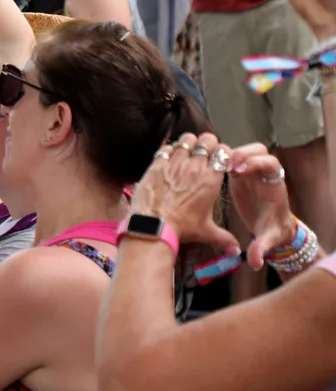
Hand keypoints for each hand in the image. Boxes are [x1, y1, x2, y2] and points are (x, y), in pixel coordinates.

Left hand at [131, 133, 239, 252]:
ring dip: (188, 143)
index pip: (224, 152)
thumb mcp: (206, 232)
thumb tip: (237, 251)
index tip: (219, 158)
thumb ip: (224, 238)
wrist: (154, 224)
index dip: (223, 152)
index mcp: (212, 179)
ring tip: (187, 152)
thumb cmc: (182, 227)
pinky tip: (169, 158)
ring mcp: (175, 163)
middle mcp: (196, 166)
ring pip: (187, 139)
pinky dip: (169, 150)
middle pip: (207, 140)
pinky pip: (166, 147)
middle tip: (204, 152)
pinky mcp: (158, 164)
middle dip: (208, 143)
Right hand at [228, 144, 297, 269]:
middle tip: (227, 166)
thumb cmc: (272, 231)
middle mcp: (264, 175)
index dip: (256, 164)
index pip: (271, 164)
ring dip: (230, 155)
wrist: (274, 227)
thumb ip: (260, 248)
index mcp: (274, 187)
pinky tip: (212, 169)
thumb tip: (255, 263)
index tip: (239, 172)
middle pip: (259, 149)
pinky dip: (222, 159)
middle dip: (242, 153)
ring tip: (217, 166)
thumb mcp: (267, 239)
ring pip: (244, 151)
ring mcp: (252, 173)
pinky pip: (232, 159)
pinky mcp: (240, 175)